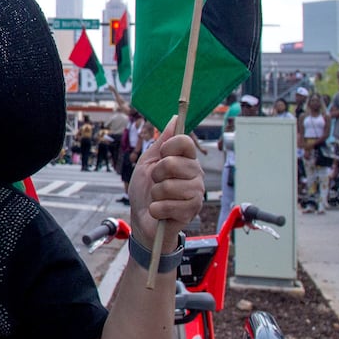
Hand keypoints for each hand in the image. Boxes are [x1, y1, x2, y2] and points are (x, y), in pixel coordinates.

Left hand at [128, 115, 204, 242]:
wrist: (143, 219)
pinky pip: (167, 205)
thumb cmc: (145, 190)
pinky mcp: (192, 211)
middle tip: (156, 183)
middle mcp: (195, 174)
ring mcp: (196, 193)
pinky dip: (156, 209)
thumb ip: (162, 142)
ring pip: (167, 186)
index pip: (184, 141)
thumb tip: (175, 119)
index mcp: (186, 159)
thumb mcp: (148, 162)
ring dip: (155, 194)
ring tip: (158, 198)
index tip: (160, 157)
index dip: (167, 148)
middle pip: (172, 163)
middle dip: (155, 175)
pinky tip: (160, 211)